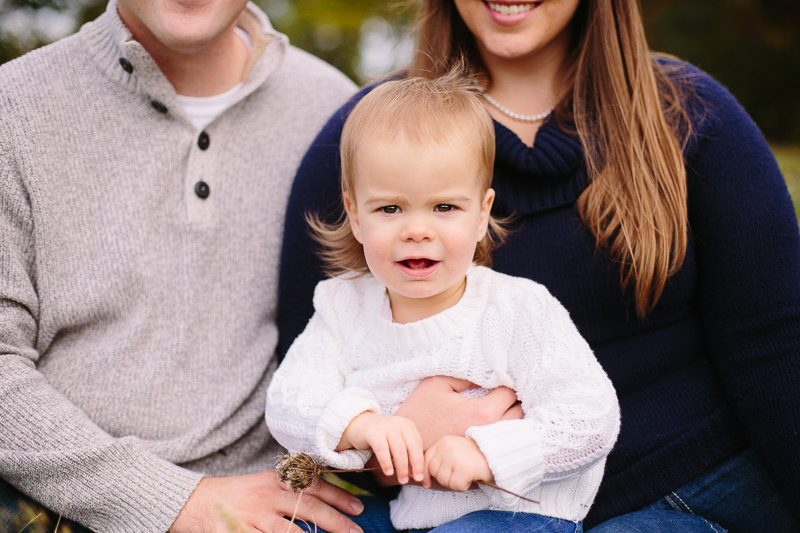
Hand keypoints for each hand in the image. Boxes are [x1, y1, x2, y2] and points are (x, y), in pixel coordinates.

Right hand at [170, 471, 363, 532]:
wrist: (195, 501)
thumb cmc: (237, 495)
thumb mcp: (265, 485)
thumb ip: (291, 490)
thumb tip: (324, 502)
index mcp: (277, 480)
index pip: (314, 485)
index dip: (339, 496)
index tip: (359, 507)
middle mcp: (268, 496)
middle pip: (309, 508)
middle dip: (337, 521)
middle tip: (357, 531)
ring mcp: (254, 517)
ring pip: (292, 532)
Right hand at [339, 412, 423, 484]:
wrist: (358, 424)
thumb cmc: (381, 437)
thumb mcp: (397, 442)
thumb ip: (407, 454)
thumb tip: (416, 475)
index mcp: (408, 426)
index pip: (418, 446)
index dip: (420, 462)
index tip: (421, 477)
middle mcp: (399, 424)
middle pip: (411, 448)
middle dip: (414, 466)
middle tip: (414, 480)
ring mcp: (387, 427)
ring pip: (398, 450)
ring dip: (401, 468)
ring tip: (402, 480)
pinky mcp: (374, 432)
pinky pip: (382, 450)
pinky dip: (386, 463)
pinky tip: (388, 472)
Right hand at [394, 376, 522, 448]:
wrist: (408, 443)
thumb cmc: (421, 410)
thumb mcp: (438, 383)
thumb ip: (466, 375)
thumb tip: (488, 371)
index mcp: (481, 412)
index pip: (511, 393)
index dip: (507, 382)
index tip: (499, 378)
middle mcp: (489, 431)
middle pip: (520, 412)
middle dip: (515, 399)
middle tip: (503, 391)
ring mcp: (487, 446)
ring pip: (516, 428)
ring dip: (513, 414)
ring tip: (503, 405)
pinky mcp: (482, 456)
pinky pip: (504, 442)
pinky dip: (506, 431)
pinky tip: (497, 422)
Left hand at [423, 436, 492, 491]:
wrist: (498, 453)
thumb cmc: (476, 456)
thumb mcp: (455, 451)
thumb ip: (441, 459)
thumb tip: (424, 478)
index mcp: (444, 441)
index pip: (427, 459)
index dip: (425, 473)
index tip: (426, 484)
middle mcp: (446, 447)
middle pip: (434, 471)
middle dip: (444, 479)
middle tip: (458, 475)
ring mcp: (454, 457)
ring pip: (444, 480)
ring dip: (454, 483)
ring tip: (466, 474)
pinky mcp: (463, 468)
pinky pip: (456, 485)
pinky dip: (463, 486)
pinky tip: (471, 478)